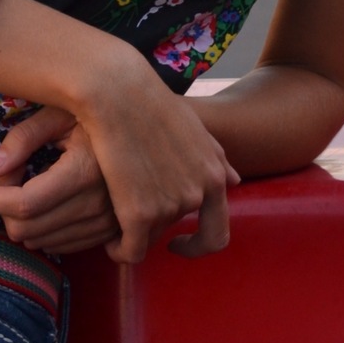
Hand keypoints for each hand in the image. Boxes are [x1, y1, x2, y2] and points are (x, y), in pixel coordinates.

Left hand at [0, 106, 118, 254]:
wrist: (143, 129)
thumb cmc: (96, 112)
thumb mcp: (58, 111)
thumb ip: (23, 138)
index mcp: (84, 171)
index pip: (24, 204)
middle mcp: (98, 204)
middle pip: (28, 229)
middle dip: (2, 206)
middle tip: (7, 173)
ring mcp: (107, 223)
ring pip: (42, 242)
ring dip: (21, 218)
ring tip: (27, 181)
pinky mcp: (111, 232)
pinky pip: (62, 246)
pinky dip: (41, 228)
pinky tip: (42, 199)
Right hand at [74, 52, 238, 263]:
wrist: (116, 91)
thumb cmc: (150, 101)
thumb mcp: (193, 127)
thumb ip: (216, 157)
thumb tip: (235, 181)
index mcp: (213, 176)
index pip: (217, 235)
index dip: (198, 246)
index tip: (179, 242)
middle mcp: (197, 195)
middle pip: (173, 230)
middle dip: (153, 225)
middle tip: (132, 210)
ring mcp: (170, 206)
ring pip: (149, 238)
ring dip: (133, 232)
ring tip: (114, 212)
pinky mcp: (139, 214)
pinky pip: (130, 251)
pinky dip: (119, 251)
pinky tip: (109, 242)